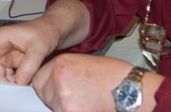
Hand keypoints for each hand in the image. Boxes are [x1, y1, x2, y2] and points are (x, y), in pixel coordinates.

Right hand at [0, 19, 59, 85]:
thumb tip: (19, 81)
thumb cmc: (45, 31)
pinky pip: (4, 73)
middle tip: (3, 87)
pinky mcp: (11, 60)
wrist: (54, 31)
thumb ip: (30, 64)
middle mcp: (0, 45)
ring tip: (13, 87)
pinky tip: (17, 84)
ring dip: (1, 80)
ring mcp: (5, 53)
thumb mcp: (39, 47)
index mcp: (1, 36)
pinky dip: (8, 80)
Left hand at [33, 54, 157, 111]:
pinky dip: (71, 110)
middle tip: (73, 97)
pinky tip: (86, 107)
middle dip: (53, 97)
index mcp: (61, 63)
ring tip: (84, 102)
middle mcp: (58, 78)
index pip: (39, 78)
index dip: (46, 85)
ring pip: (52, 105)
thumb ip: (64, 70)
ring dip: (62, 106)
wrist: (131, 91)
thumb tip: (52, 79)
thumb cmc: (114, 77)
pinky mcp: (69, 111)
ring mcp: (63, 97)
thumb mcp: (84, 63)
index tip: (54, 88)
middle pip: (43, 92)